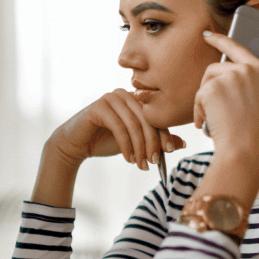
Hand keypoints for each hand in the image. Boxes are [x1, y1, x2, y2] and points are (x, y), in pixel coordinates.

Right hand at [48, 88, 183, 170]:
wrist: (76, 145)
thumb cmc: (105, 141)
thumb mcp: (135, 142)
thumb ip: (155, 140)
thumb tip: (182, 144)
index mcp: (135, 98)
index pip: (156, 115)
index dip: (165, 133)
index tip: (170, 152)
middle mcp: (124, 94)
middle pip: (147, 119)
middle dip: (152, 143)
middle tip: (153, 162)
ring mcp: (110, 98)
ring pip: (134, 124)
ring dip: (140, 147)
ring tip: (141, 164)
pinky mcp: (99, 107)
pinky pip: (119, 127)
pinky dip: (126, 146)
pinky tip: (128, 159)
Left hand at [193, 30, 258, 158]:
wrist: (244, 149)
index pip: (236, 47)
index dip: (220, 39)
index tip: (208, 36)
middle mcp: (245, 68)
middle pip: (215, 68)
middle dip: (210, 88)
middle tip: (215, 109)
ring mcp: (228, 77)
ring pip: (205, 83)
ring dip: (204, 102)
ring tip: (214, 119)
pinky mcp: (211, 88)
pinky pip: (198, 96)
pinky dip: (199, 111)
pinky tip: (207, 123)